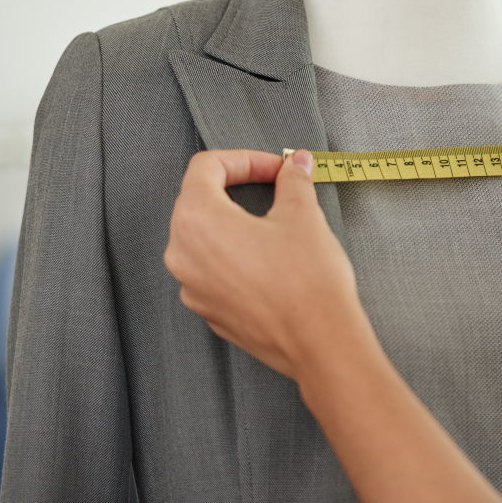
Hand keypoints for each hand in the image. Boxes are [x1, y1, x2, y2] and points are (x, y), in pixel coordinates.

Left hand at [166, 149, 501, 502]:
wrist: (320, 342)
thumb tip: (294, 163)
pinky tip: (270, 260)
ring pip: (204, 238)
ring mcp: (192, 288)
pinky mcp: (209, 311)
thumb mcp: (303, 216)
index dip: (244, 160)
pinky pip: (213, 271)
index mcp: (197, 220)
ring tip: (275, 224)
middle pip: (198, 201)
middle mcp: (181, 254)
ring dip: (235, 222)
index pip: (206, 168)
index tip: (275, 169)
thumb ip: (292, 181)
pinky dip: (235, 256)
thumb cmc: (308, 280)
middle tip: (276, 187)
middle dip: (237, 188)